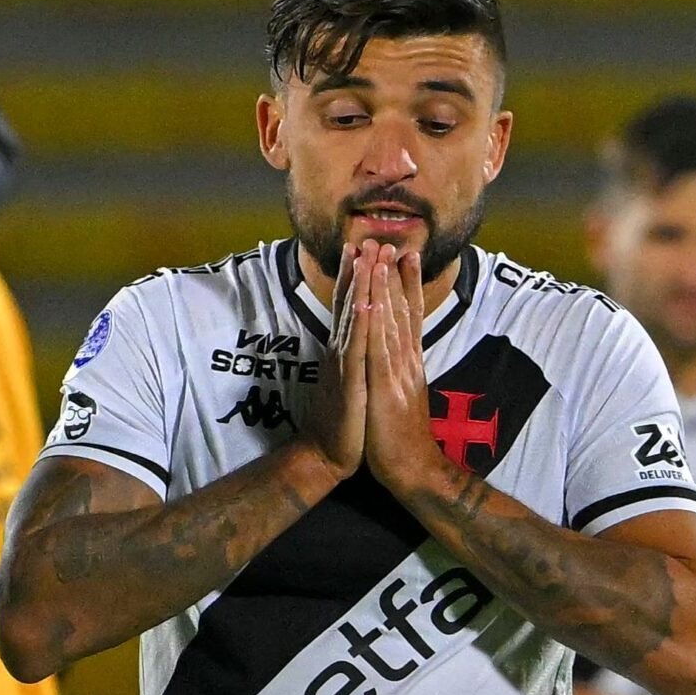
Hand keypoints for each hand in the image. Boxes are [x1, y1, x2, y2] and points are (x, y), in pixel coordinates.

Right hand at [302, 241, 369, 480]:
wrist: (327, 455)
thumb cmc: (342, 420)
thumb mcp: (349, 381)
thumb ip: (350, 357)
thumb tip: (354, 338)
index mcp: (345, 350)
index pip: (350, 307)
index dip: (355, 277)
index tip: (362, 249)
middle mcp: (341, 350)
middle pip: (350, 304)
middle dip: (360, 271)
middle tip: (369, 239)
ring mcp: (344, 364)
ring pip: (353, 318)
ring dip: (361, 285)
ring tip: (369, 257)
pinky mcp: (350, 381)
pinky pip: (356, 347)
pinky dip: (361, 322)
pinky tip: (365, 301)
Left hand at [361, 242, 439, 489]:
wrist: (412, 470)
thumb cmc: (401, 436)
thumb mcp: (401, 396)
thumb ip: (401, 372)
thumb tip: (400, 353)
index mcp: (408, 363)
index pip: (408, 316)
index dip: (407, 285)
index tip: (405, 255)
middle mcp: (406, 361)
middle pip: (401, 311)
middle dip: (395, 276)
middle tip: (393, 242)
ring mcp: (397, 372)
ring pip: (390, 323)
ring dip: (385, 289)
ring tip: (381, 257)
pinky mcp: (386, 387)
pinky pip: (378, 348)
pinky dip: (375, 322)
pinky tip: (370, 301)